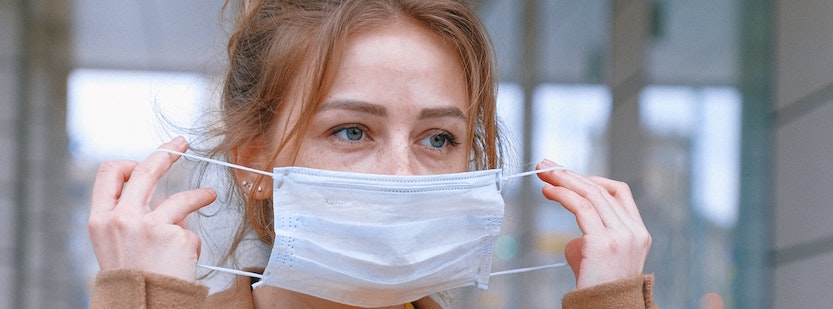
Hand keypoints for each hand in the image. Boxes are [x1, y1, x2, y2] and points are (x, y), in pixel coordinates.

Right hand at [88, 136, 216, 281]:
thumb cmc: (132, 280)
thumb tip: (166, 200)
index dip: (130, 163)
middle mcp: (121, 218)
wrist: (141, 308)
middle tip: (181, 144)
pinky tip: (185, 259)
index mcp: (100, 219)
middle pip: (145, 170)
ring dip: (199, 195)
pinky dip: (189, 243)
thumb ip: (135, 218)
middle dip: (166, 152)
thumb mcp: (118, 245)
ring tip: (209, 195)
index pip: (109, 173)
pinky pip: (189, 231)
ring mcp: (148, 225)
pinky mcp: (174, 235)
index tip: (146, 161)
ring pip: (179, 198)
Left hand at [536, 159, 650, 288]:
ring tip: (544, 174)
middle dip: (571, 174)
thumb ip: (591, 241)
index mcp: (638, 233)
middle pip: (601, 189)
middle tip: (547, 166)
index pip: (619, 192)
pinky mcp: (603, 242)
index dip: (592, 179)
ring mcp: (622, 236)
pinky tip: (548, 192)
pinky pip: (581, 207)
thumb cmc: (599, 292)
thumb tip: (574, 239)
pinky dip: (562, 195)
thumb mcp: (600, 259)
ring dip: (563, 180)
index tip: (568, 175)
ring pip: (591, 194)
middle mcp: (634, 231)